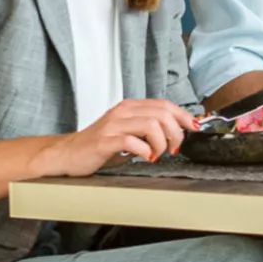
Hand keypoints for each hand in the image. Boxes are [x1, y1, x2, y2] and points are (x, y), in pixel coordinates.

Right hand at [44, 98, 200, 176]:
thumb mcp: (128, 133)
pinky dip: (146, 151)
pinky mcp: (106, 140)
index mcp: (129, 107)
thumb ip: (148, 130)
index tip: (194, 127)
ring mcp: (114, 125)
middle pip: (162, 113)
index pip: (165, 104)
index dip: (183, 116)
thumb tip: (176, 132)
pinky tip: (145, 157)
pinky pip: (134, 142)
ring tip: (157, 154)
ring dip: (162, 143)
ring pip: (152, 125)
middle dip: (176, 133)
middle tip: (173, 148)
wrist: (68, 154)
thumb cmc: (99, 146)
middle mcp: (123, 112)